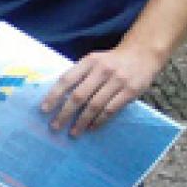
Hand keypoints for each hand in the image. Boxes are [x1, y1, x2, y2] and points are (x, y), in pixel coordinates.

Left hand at [39, 45, 162, 135]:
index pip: (66, 80)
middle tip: (55, 126)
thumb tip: (57, 96)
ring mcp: (118, 81)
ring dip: (82, 121)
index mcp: (89, 61)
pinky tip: (91, 127)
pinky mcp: (131, 91)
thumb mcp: (93, 61)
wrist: (142, 54)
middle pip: (79, 95)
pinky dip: (99, 120)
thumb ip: (78, 75)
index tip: (44, 109)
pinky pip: (111, 109)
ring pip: (95, 105)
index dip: (54, 95)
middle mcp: (102, 70)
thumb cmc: (111, 61)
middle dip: (65, 113)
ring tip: (73, 132)